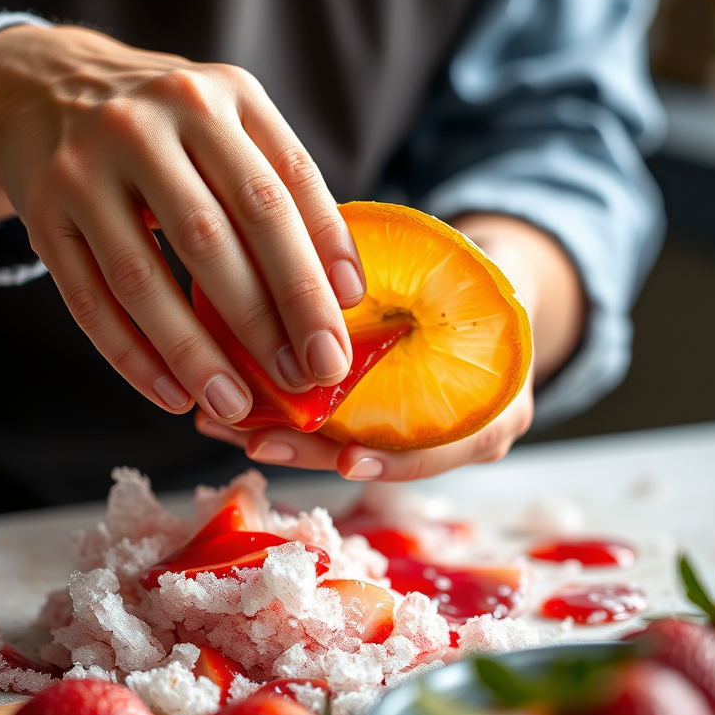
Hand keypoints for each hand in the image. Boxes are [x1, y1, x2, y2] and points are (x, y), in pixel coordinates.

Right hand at [0, 24, 366, 423]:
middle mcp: (149, 123)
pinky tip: (171, 394)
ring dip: (195, 352)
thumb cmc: (163, 125)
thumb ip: (282, 188)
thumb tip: (341, 291)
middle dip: (270, 317)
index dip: (321, 260)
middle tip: (306, 377)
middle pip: (217, 235)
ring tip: (235, 404)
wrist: (40, 88)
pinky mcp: (44, 213)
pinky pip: (89, 300)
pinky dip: (132, 356)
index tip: (343, 327)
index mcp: (217, 96)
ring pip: (145, 278)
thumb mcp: (227, 123)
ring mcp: (86, 168)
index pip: (282, 186)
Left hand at [196, 213, 584, 480]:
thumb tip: (359, 254)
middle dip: (309, 452)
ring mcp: (407, 433)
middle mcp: (449, 437)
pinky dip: (278, 416)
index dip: (394, 459)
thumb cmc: (484, 278)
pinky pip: (325, 428)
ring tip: (221, 424)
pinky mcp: (370, 421)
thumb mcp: (482, 275)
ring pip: (338, 448)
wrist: (487, 287)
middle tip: (255, 442)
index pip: (440, 450)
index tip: (347, 461)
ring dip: (278, 436)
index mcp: (493, 412)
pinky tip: (231, 404)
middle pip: (373, 458)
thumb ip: (448, 282)